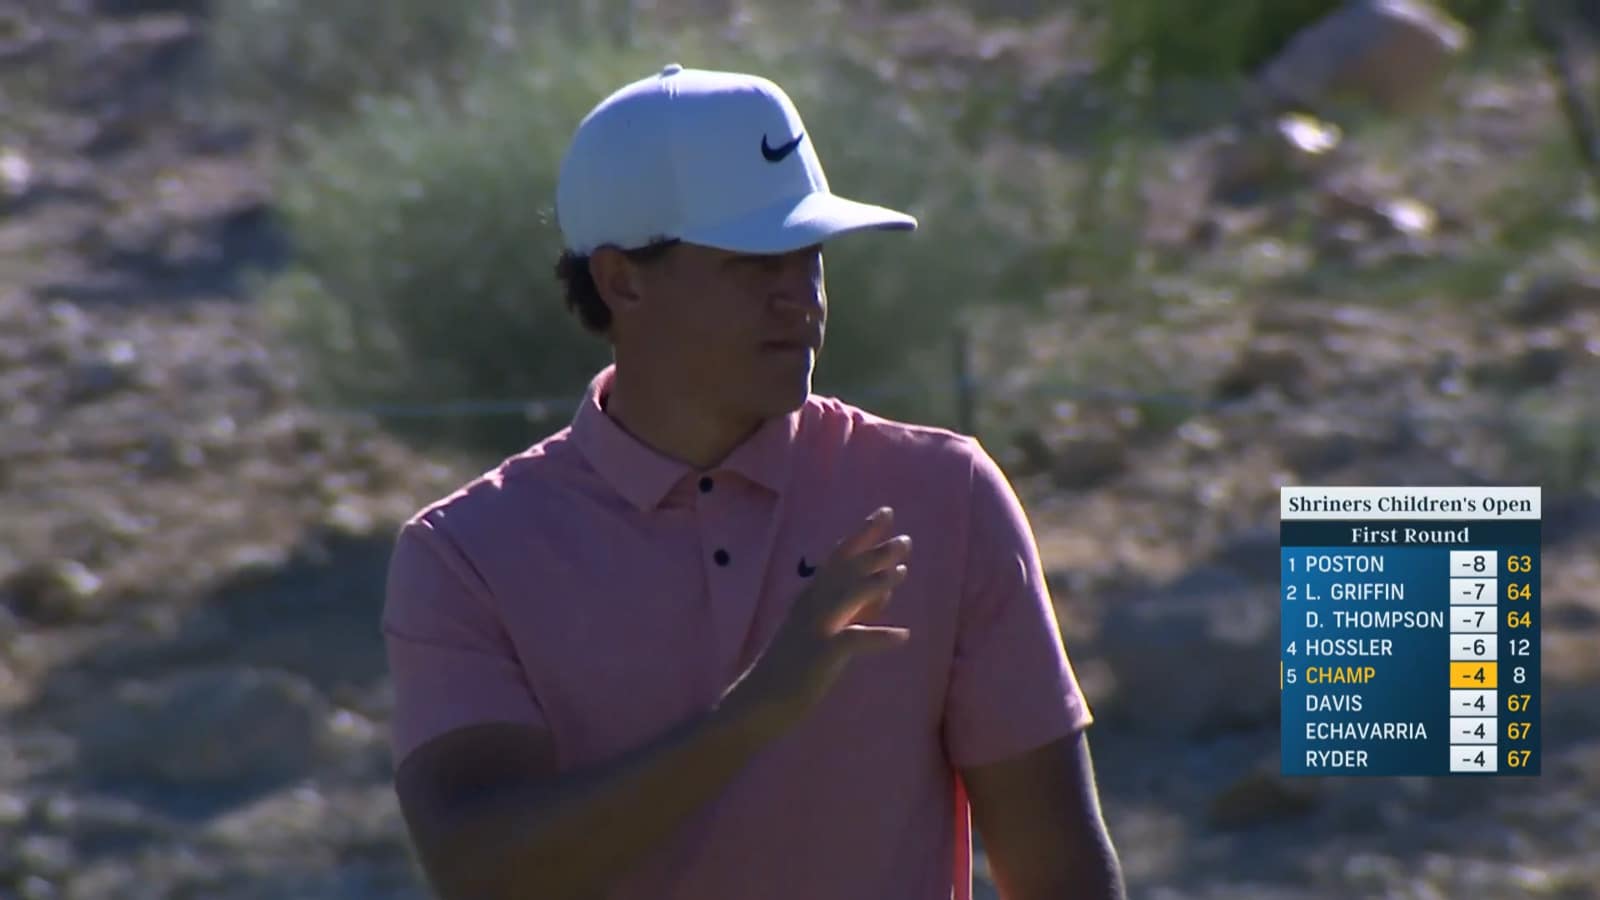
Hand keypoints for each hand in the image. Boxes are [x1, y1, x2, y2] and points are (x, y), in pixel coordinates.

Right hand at [723, 507, 911, 732]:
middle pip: (845, 569)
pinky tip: (903, 636)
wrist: (759, 702)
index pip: (840, 557)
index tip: (886, 512)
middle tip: (906, 539)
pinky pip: (852, 642)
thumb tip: (885, 589)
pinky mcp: (819, 655)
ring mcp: (814, 629)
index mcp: (812, 598)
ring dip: (876, 582)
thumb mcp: (825, 628)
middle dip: (875, 551)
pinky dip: (879, 637)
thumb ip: (853, 608)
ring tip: (904, 570)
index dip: (863, 533)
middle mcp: (811, 606)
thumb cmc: (793, 667)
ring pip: (847, 596)